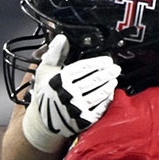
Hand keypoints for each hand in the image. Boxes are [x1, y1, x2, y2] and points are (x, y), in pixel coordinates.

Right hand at [22, 35, 120, 152]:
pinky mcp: (82, 121)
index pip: (83, 68)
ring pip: (98, 93)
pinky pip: (99, 109)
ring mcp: (76, 109)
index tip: (107, 60)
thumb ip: (54, 54)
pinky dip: (106, 100)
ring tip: (113, 79)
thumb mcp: (45, 71)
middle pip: (93, 80)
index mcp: (58, 80)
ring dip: (109, 85)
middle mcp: (68, 95)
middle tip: (115, 68)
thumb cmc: (45, 93)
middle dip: (107, 73)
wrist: (43, 121)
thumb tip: (61, 39)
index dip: (98, 63)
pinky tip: (109, 94)